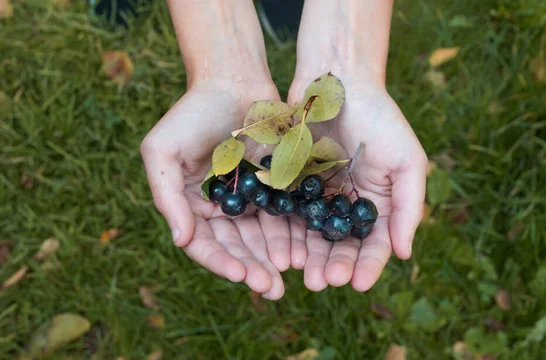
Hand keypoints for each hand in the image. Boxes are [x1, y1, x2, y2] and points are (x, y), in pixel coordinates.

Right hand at [141, 81, 297, 299]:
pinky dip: (293, 233)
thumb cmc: (191, 113)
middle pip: (238, 247)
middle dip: (254, 268)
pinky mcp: (277, 184)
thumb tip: (181, 241)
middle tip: (272, 288)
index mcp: (193, 204)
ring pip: (264, 237)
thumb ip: (167, 197)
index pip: (205, 243)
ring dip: (275, 258)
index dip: (222, 262)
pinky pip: (286, 214)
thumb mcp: (163, 151)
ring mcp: (251, 197)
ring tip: (291, 275)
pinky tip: (304, 249)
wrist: (233, 80)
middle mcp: (222, 207)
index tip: (242, 275)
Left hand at [287, 78, 427, 291]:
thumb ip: (409, 208)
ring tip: (304, 276)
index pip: (375, 243)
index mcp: (377, 202)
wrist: (338, 80)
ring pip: (313, 235)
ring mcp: (318, 195)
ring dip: (310, 257)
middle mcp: (347, 204)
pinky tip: (284, 250)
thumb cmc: (380, 118)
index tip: (359, 284)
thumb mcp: (407, 161)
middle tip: (324, 282)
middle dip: (335, 266)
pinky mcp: (291, 183)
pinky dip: (287, 233)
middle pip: (341, 245)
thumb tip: (404, 254)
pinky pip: (289, 214)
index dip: (369, 265)